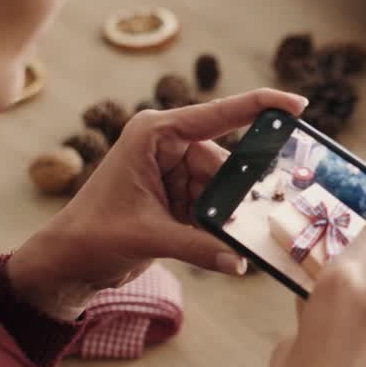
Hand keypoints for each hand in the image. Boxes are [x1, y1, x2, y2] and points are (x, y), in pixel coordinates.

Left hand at [6, 89, 307, 319]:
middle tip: (253, 217)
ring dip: (227, 214)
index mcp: (154, 134)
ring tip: (227, 239)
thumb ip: (198, 246)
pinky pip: (213, 205)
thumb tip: (238, 261)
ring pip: (222, 188)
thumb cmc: (92, 236)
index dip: (260, 107)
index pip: (217, 115)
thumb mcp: (148, 237)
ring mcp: (173, 171)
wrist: (68, 261)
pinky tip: (220, 244)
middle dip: (238, 192)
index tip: (297, 105)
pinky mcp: (177, 195)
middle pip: (224, 163)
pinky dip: (218, 225)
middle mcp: (167, 145)